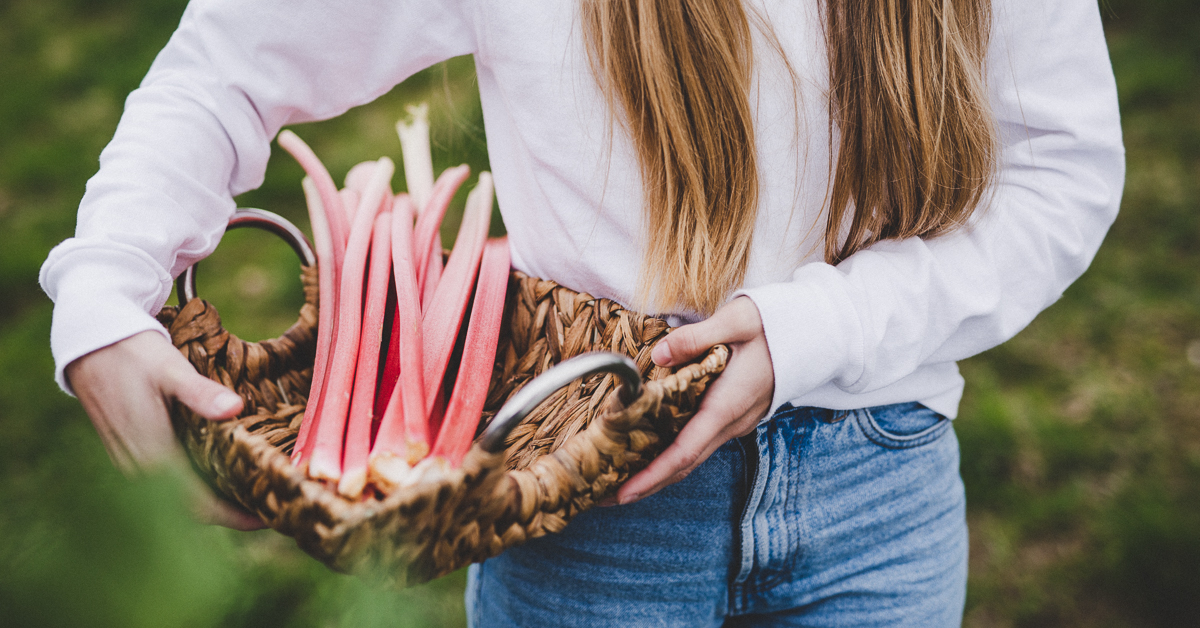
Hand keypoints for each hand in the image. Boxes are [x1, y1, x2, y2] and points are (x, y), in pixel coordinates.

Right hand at [66, 330, 265, 529]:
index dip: (235, 517)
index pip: (199, 506)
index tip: (269, 516)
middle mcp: (140, 467)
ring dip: (213, 501)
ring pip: (177, 499)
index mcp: (154, 454)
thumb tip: (236, 409)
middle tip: (270, 505)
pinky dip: (195, 486)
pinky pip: (165, 484)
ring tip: (253, 492)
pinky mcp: (129, 451)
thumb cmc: (133, 352)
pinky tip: (220, 472)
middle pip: (192, 510)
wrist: (88, 341)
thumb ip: (201, 393)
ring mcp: (131, 461)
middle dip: (230, 513)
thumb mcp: (171, 368)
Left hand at [617, 297, 773, 504]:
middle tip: (602, 497)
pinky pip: (697, 443)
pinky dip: (670, 455)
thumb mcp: (737, 320)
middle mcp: (731, 422)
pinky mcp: (732, 416)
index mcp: (727, 405)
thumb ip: (695, 337)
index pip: (684, 451)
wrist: (815, 333)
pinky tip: (646, 452)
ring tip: (616, 478)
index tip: (622, 492)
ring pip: (690, 457)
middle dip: (644, 484)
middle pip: (683, 465)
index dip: (651, 475)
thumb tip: (657, 356)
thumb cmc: (774, 324)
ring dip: (655, 472)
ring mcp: (734, 422)